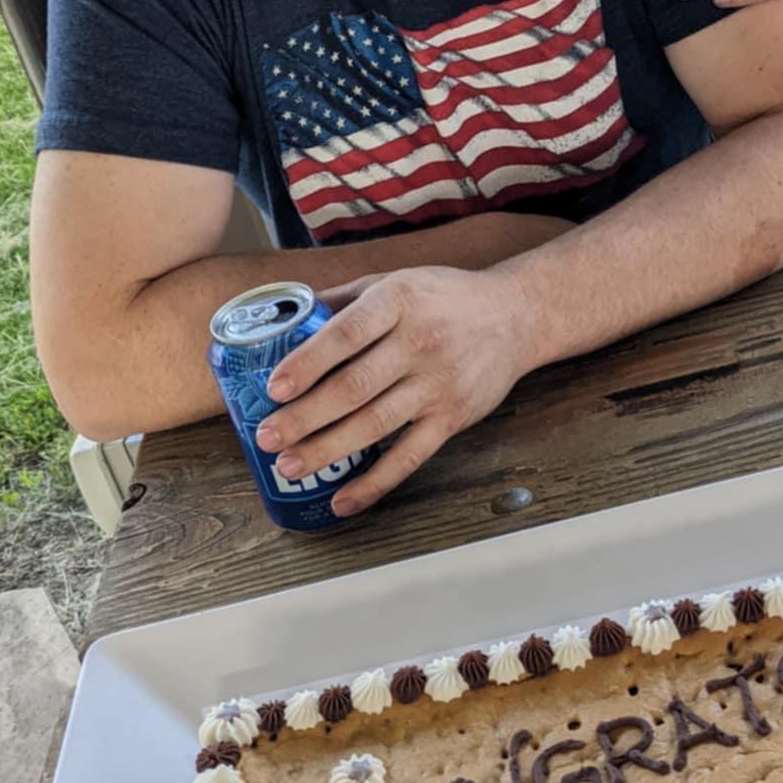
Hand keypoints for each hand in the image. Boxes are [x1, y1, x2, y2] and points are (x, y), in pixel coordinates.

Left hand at [251, 264, 533, 516]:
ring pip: (376, 424)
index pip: (347, 334)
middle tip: (266, 436)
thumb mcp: (395, 281)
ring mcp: (439, 384)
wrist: (516, 316)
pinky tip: (343, 501)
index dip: (308, 362)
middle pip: (355, 386)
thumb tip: (284, 319)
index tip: (274, 387)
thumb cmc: (445, 298)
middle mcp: (420, 342)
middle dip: (305, 416)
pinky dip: (375, 483)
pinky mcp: (454, 417)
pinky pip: (410, 456)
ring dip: (328, 449)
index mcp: (399, 301)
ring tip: (289, 465)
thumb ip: (344, 300)